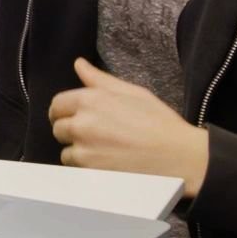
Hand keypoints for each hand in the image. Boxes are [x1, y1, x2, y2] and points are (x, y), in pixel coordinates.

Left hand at [47, 58, 209, 195]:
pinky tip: (106, 164)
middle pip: (59, 128)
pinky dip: (87, 169)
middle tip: (93, 135)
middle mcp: (81, 124)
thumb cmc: (159, 121)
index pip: (57, 104)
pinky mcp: (91, 173)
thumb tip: (79, 64)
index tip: (72, 116)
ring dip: (78, 152)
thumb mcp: (131, 92)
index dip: (64, 111)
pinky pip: (77, 171)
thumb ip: (99, 79)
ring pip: (66, 152)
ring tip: (103, 151)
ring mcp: (84, 151)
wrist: (179, 155)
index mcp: (90, 100)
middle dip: (71, 131)